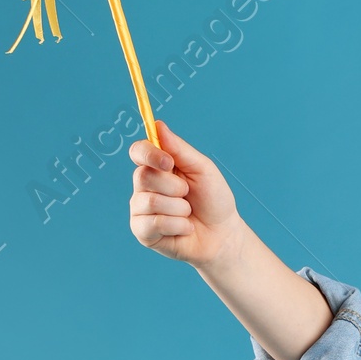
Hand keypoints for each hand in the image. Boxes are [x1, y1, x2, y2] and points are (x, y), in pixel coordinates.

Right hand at [128, 122, 242, 268]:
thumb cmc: (214, 200)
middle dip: (175, 187)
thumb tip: (158, 125)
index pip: (138, 151)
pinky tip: (185, 228)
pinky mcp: (142, 231)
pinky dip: (177, 226)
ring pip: (150, 201)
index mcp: (157, 167)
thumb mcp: (202, 169)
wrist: (223, 234)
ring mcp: (140, 208)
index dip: (148, 154)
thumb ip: (179, 149)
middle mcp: (144, 185)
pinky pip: (153, 224)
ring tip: (188, 213)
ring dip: (179, 209)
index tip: (168, 162)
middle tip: (188, 194)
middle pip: (144, 176)